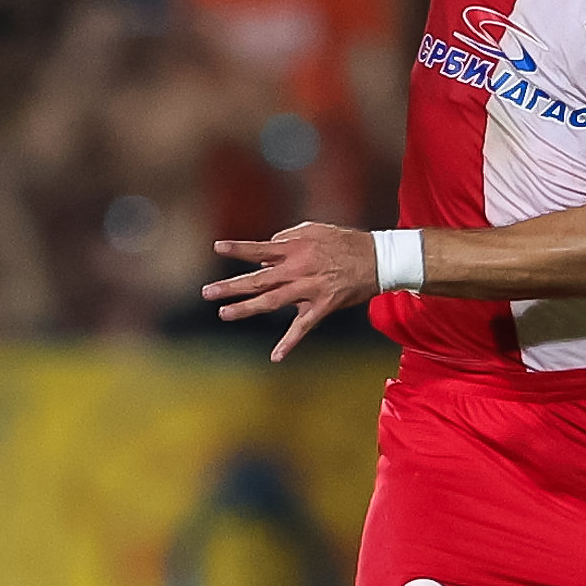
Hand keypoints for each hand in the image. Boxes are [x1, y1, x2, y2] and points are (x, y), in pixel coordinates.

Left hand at [207, 220, 376, 359]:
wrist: (378, 259)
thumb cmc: (346, 242)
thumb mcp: (316, 229)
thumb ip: (289, 236)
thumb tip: (269, 245)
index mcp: (294, 249)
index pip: (259, 249)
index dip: (238, 249)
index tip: (217, 248)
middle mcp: (297, 270)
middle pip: (258, 280)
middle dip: (230, 286)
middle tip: (207, 292)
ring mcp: (308, 290)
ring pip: (271, 303)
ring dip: (246, 309)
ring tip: (224, 314)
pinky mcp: (322, 307)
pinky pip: (302, 327)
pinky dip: (289, 342)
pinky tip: (275, 357)